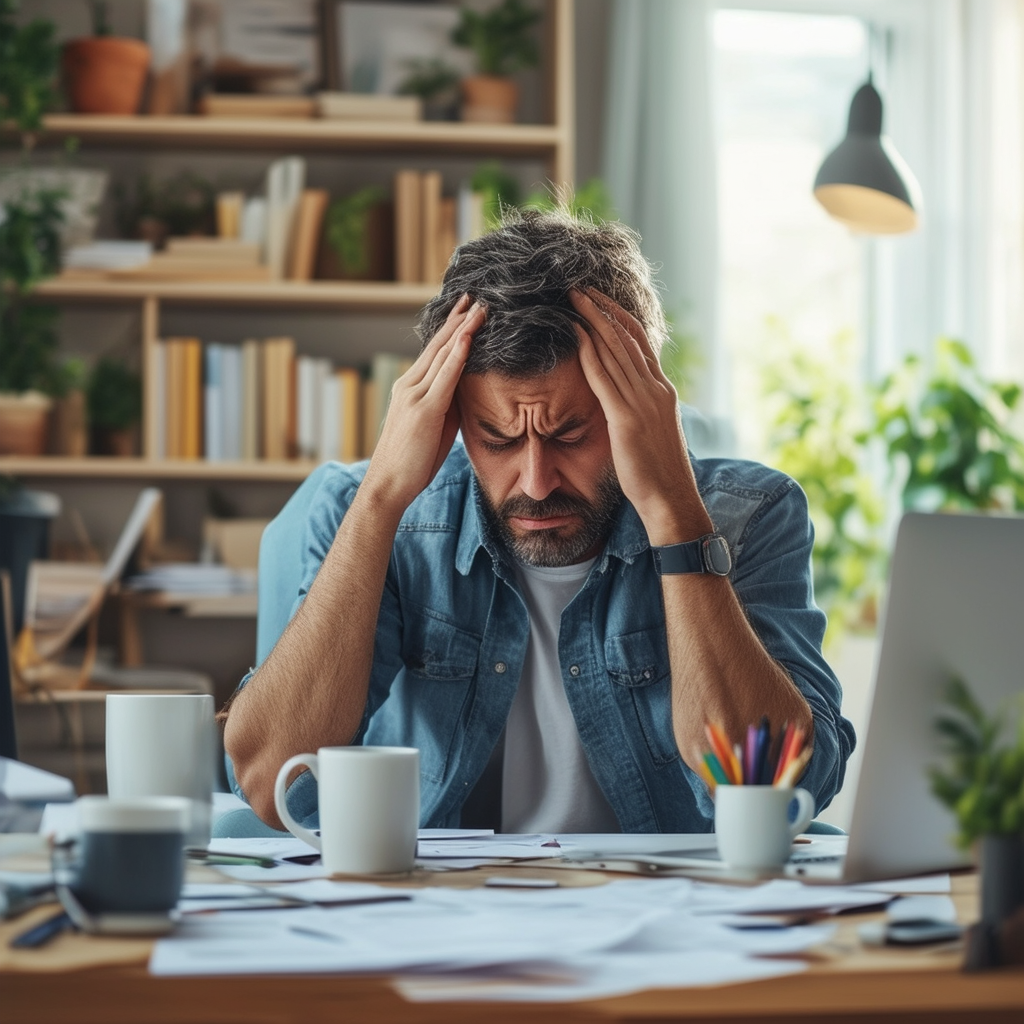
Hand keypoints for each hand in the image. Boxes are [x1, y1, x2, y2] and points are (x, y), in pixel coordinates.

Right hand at [363, 295, 483, 510]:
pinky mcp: (424, 410)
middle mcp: (409, 385)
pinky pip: (445, 377)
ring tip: (480, 308)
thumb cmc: (412, 461)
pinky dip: (458, 355)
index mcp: (410, 389)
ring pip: (443, 355)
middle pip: (438, 346)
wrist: (388, 485)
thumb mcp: (435, 427)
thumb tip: (466, 392)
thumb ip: (447, 405)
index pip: (434, 353)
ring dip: (463, 329)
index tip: (465, 310)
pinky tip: (469, 337)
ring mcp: (415, 396)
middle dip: (458, 320)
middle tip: (475, 297)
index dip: (451, 330)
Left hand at [571, 289, 711, 543]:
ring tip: (573, 301)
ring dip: (593, 322)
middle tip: (579, 288)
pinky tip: (576, 336)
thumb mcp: (652, 431)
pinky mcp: (628, 419)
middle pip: (626, 338)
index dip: (619, 317)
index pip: (640, 342)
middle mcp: (656, 389)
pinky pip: (605, 379)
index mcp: (663, 391)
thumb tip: (622, 399)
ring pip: (616, 351)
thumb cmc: (658, 472)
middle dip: (602, 310)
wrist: (671, 498)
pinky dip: (590, 354)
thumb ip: (640, 409)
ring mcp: (644, 402)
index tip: (599, 300)